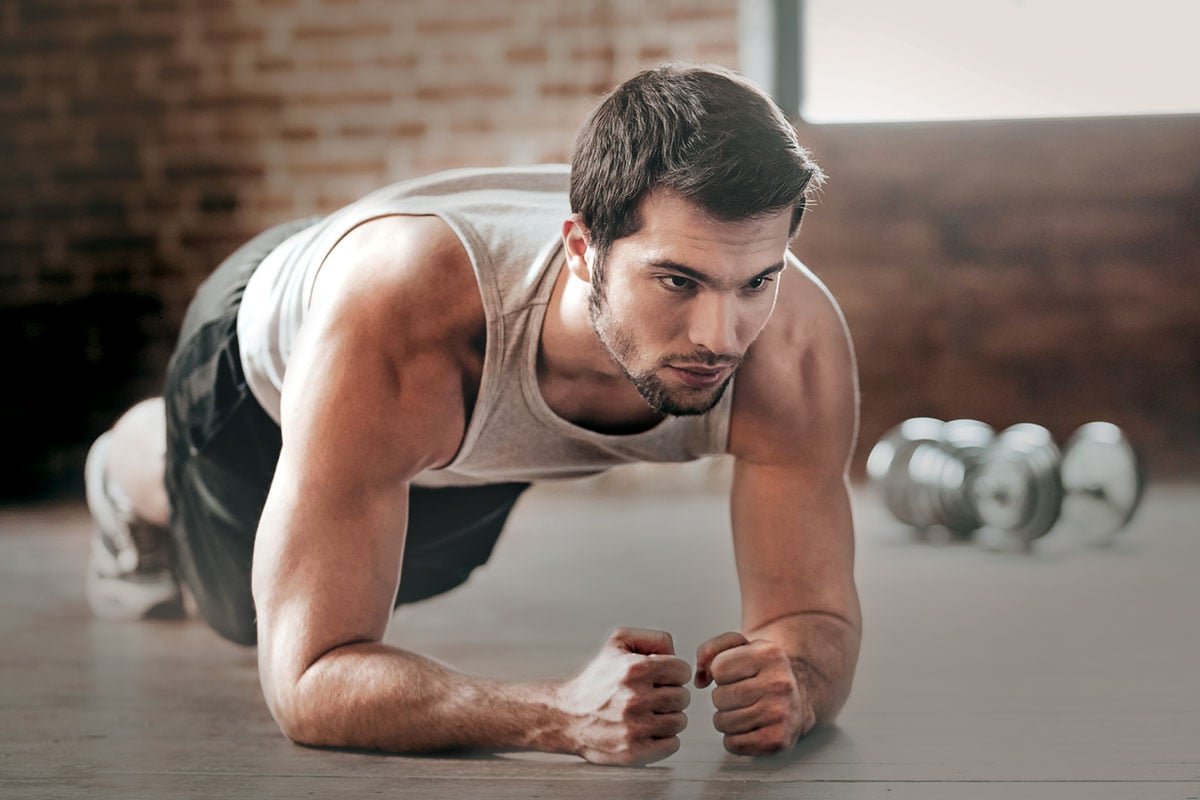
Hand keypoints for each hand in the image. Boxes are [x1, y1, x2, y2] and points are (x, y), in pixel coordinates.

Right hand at [559, 627, 691, 765]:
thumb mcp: (619, 642)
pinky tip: (649, 730)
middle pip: (683, 697)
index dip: (674, 672)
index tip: (661, 678)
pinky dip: (665, 739)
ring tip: (650, 713)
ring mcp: (634, 728)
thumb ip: (654, 639)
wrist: (567, 715)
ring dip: (669, 717)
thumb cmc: (597, 679)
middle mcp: (634, 698)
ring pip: (679, 721)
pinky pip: (672, 744)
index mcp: (634, 669)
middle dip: (671, 695)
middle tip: (653, 696)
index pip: (682, 670)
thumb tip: (677, 654)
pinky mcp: (633, 752)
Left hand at [695, 631, 815, 755]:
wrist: (799, 696)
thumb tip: (700, 679)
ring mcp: (781, 713)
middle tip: (741, 695)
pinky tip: (750, 727)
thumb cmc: (764, 671)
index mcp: (769, 654)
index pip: (719, 668)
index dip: (720, 673)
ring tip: (745, 710)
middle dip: (722, 697)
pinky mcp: (778, 740)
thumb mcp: (740, 646)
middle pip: (719, 697)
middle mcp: (779, 683)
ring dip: (726, 719)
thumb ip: (711, 649)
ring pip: (723, 722)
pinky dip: (734, 738)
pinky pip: (733, 744)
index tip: (737, 674)